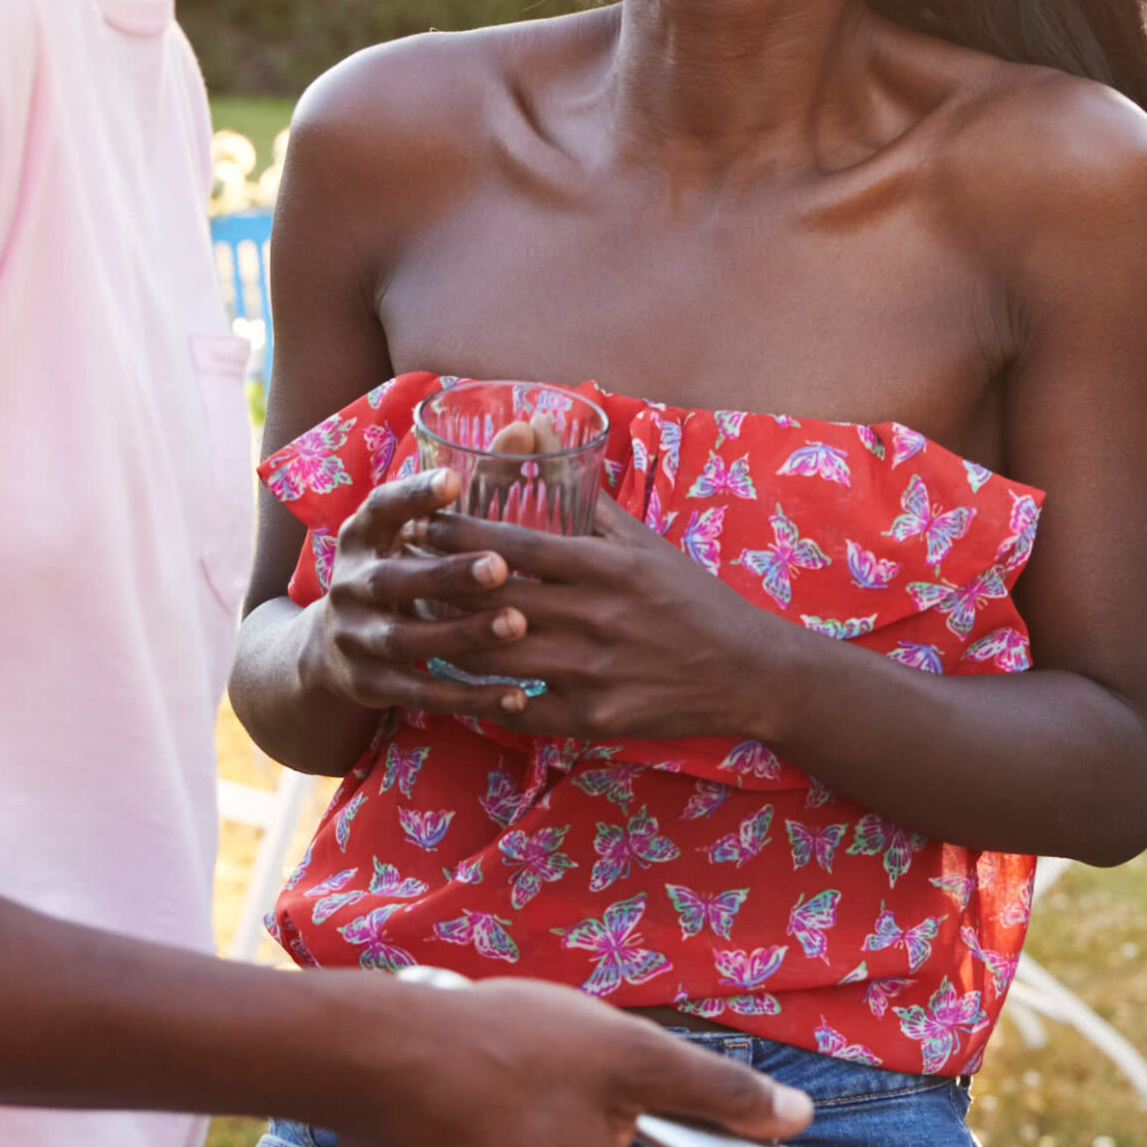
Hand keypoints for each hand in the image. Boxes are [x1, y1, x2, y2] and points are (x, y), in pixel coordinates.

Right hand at [296, 466, 541, 717]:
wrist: (329, 651)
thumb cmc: (398, 572)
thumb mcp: (411, 533)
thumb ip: (470, 486)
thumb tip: (528, 429)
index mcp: (360, 538)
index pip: (379, 509)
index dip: (412, 495)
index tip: (455, 480)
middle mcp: (349, 585)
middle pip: (393, 580)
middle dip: (445, 573)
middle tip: (501, 566)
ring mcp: (355, 638)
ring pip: (407, 639)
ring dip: (462, 633)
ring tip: (517, 625)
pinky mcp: (371, 684)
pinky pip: (422, 693)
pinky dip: (468, 696)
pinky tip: (516, 694)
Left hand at [412, 494, 787, 740]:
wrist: (748, 671)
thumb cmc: (688, 597)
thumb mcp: (643, 540)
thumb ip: (585, 493)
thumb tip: (536, 429)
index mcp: (604, 565)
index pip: (512, 543)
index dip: (457, 533)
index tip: (417, 523)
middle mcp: (596, 615)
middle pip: (492, 599)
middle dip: (438, 586)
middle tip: (397, 575)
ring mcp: (594, 670)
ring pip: (496, 656)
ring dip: (448, 641)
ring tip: (415, 626)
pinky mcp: (596, 717)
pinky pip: (524, 710)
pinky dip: (488, 698)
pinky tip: (461, 685)